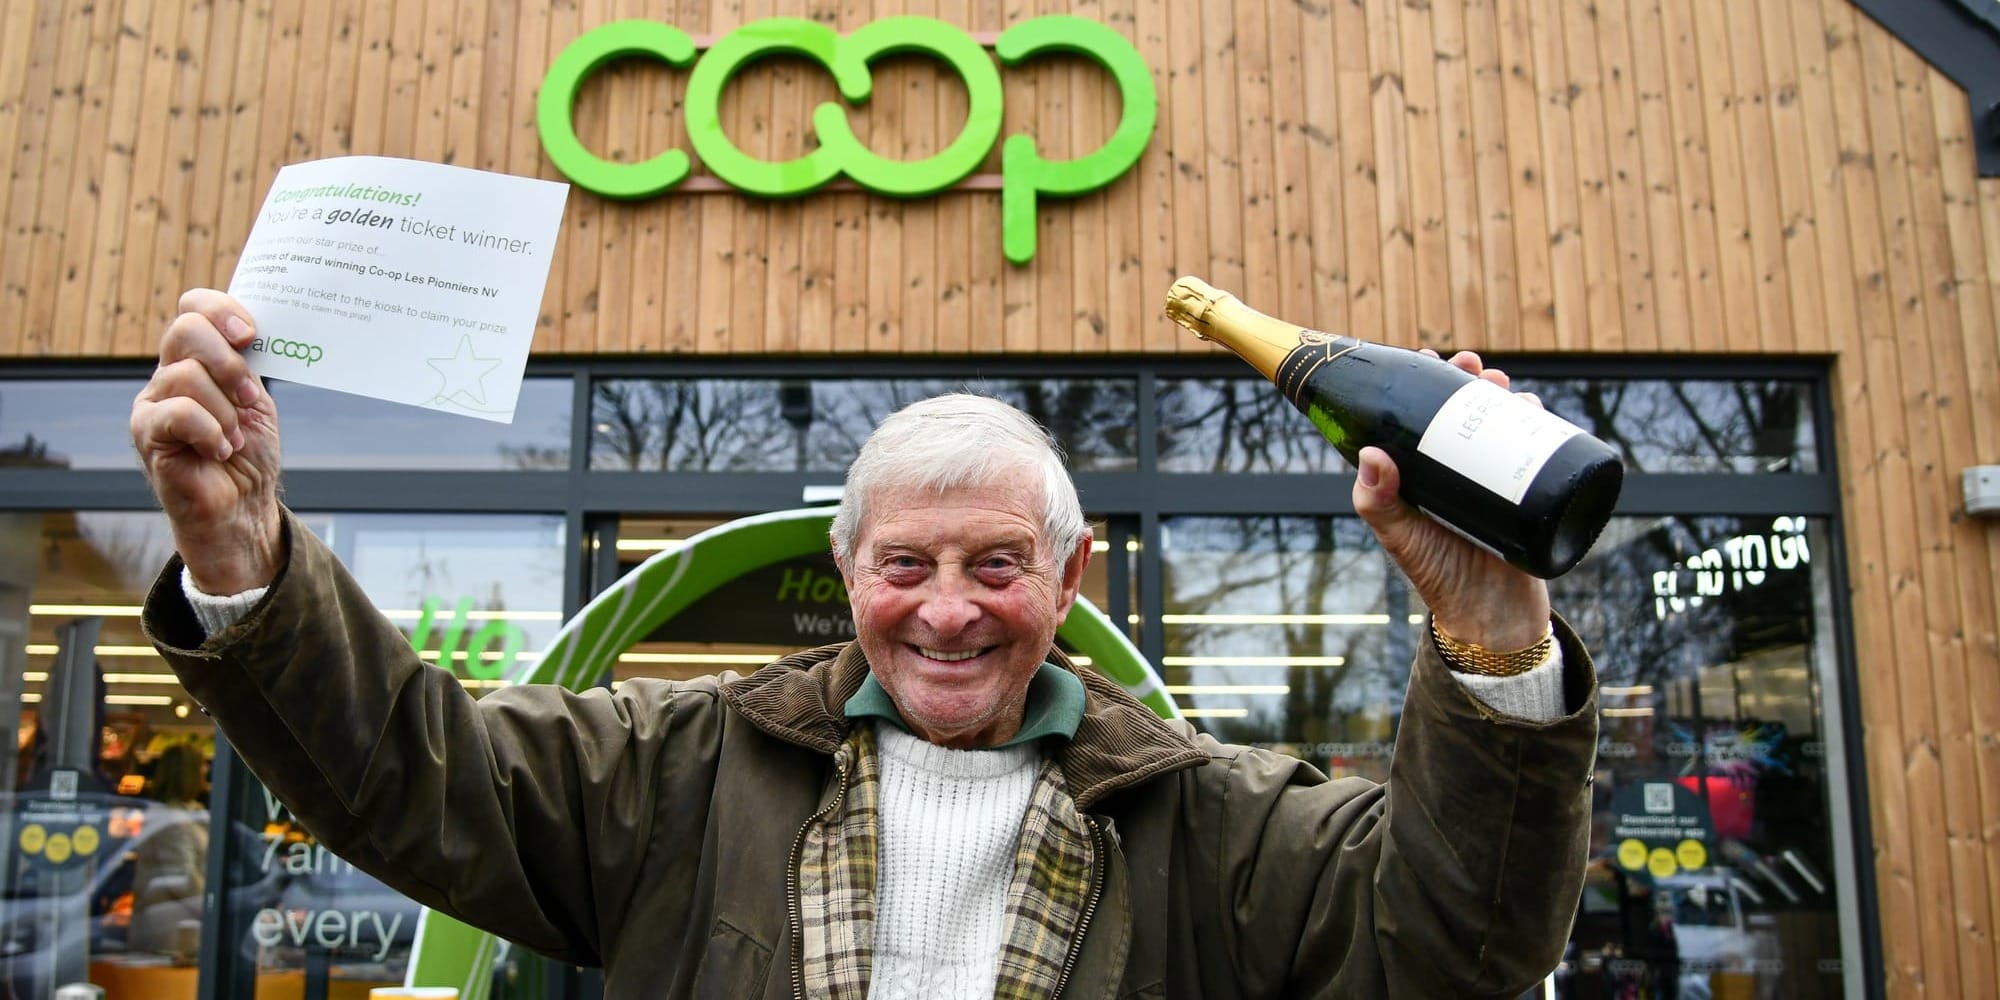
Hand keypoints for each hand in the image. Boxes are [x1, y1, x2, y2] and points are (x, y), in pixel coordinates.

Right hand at [130, 289, 284, 594]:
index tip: (250, 334)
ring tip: (232, 439)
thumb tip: (257, 328)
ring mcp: (153, 402)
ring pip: (187, 374)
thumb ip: (249, 364)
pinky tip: (219, 451)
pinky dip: (210, 432)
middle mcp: (170, 373)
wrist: (242, 507)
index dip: (221, 309)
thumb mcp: (256, 400)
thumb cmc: (249, 454)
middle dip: (229, 361)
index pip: (194, 307)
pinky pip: (178, 412)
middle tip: (248, 397)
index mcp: (198, 359)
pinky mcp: (146, 433)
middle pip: (186, 329)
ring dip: (225, 410)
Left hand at [1351, 350, 1551, 650]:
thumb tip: (1373, 454)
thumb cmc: (1438, 577)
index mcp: (1418, 473)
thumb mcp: (1402, 537)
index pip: (1416, 417)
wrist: (1492, 617)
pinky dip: (1535, 423)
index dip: (1423, 385)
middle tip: (1474, 367)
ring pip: (1497, 423)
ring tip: (1501, 386)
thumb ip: (1379, 502)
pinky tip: (1533, 408)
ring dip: (1501, 395)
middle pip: (1461, 412)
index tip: (1427, 357)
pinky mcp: (1525, 492)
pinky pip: (1532, 449)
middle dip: (1469, 381)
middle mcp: (1453, 470)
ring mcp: (1491, 479)